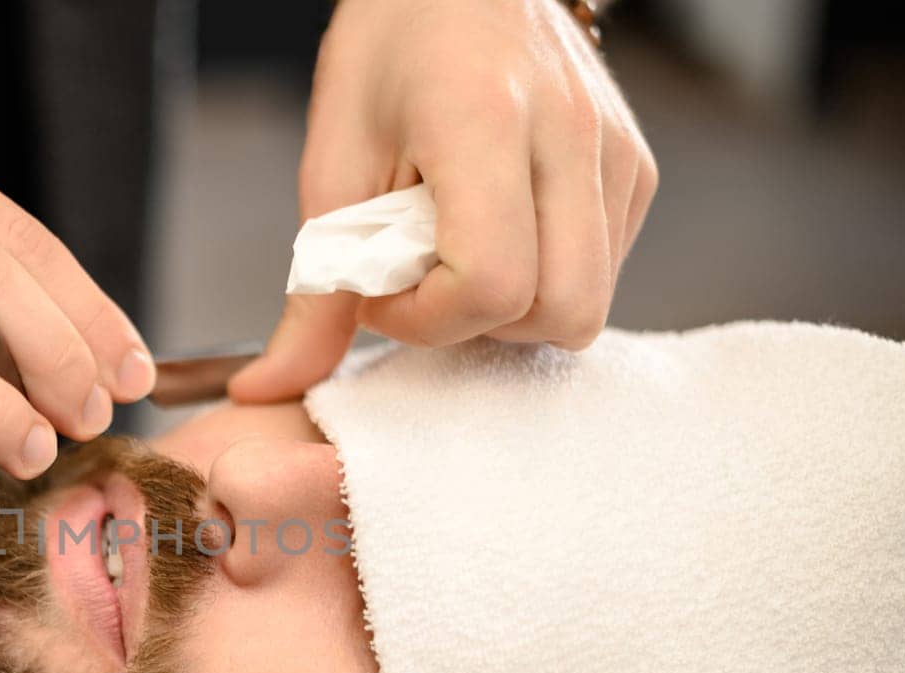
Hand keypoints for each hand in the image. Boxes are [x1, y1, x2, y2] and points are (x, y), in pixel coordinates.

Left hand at [230, 0, 657, 401]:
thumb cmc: (390, 50)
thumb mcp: (331, 162)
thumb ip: (313, 291)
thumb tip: (268, 389)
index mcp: (486, 123)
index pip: (492, 283)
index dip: (427, 319)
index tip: (378, 290)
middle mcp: (571, 136)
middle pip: (564, 313)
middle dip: (482, 329)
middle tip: (422, 284)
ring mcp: (617, 152)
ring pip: (589, 303)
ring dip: (515, 310)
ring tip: (456, 253)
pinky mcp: (636, 166)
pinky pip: (603, 268)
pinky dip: (546, 278)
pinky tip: (497, 233)